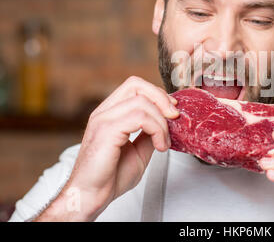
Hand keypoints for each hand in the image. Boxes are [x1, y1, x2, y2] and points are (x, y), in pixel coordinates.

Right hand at [35, 76, 178, 220]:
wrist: (91, 197)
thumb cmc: (109, 177)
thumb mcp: (139, 150)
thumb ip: (149, 134)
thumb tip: (166, 124)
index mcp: (110, 113)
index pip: (135, 86)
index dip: (157, 94)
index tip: (172, 111)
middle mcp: (104, 112)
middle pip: (136, 84)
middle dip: (161, 98)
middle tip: (174, 118)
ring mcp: (103, 119)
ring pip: (142, 102)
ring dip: (161, 122)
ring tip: (163, 142)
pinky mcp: (106, 130)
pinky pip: (139, 117)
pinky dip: (156, 130)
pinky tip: (158, 146)